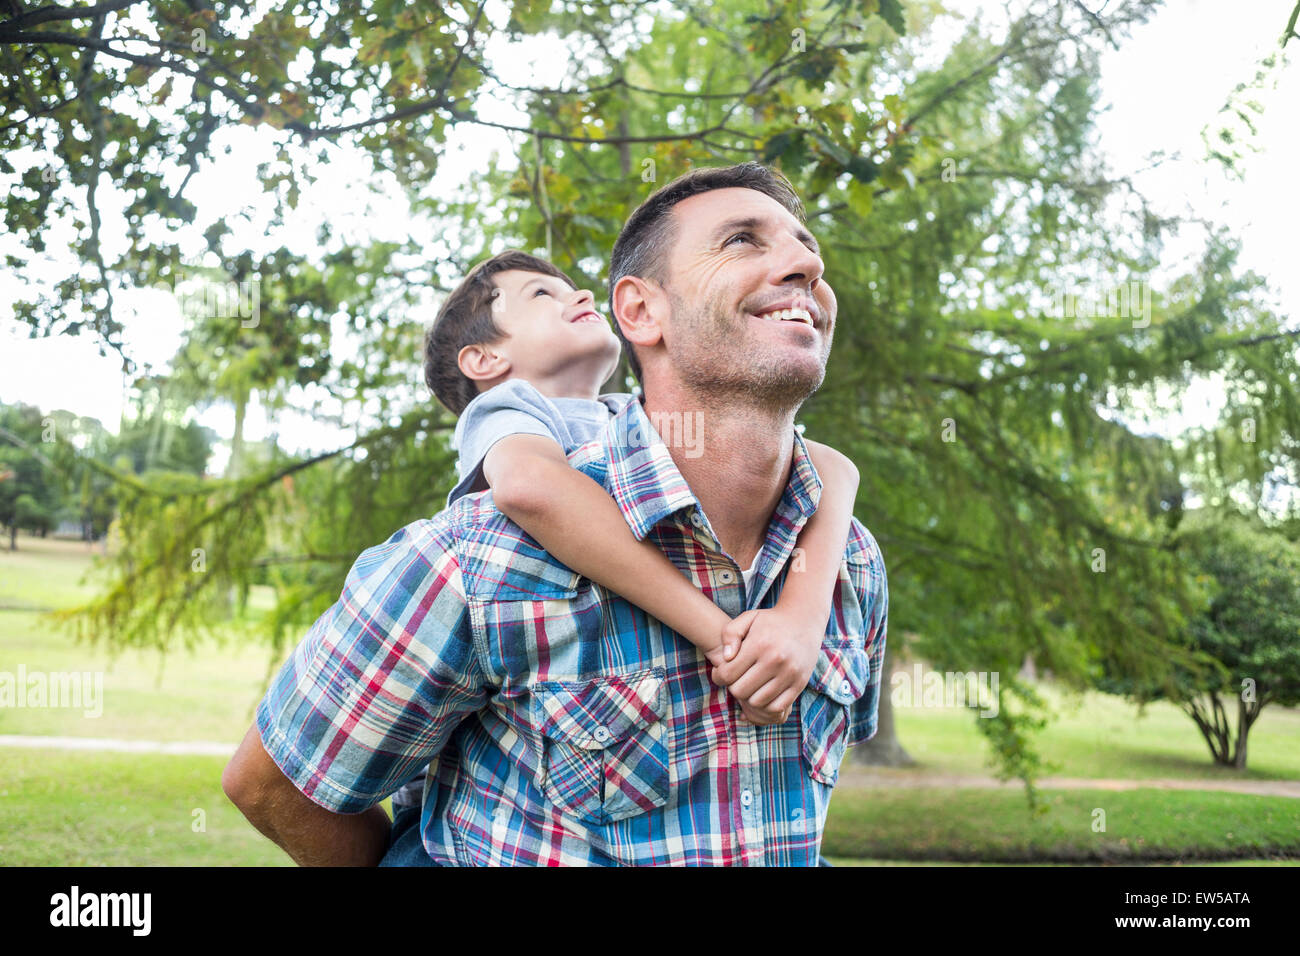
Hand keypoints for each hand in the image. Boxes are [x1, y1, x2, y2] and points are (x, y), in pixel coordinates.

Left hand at [711, 607, 821, 725]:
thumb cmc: (769, 621)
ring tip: (750, 685)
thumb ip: (730, 633)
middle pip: (740, 691)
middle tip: (737, 679)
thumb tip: (726, 657)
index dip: (718, 677)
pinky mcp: (800, 683)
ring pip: (757, 702)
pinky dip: (766, 705)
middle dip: (733, 687)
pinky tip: (763, 692)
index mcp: (759, 643)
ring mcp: (789, 673)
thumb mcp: (747, 618)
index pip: (728, 674)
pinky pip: (776, 707)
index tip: (721, 673)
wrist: (803, 620)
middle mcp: (775, 659)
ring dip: (749, 697)